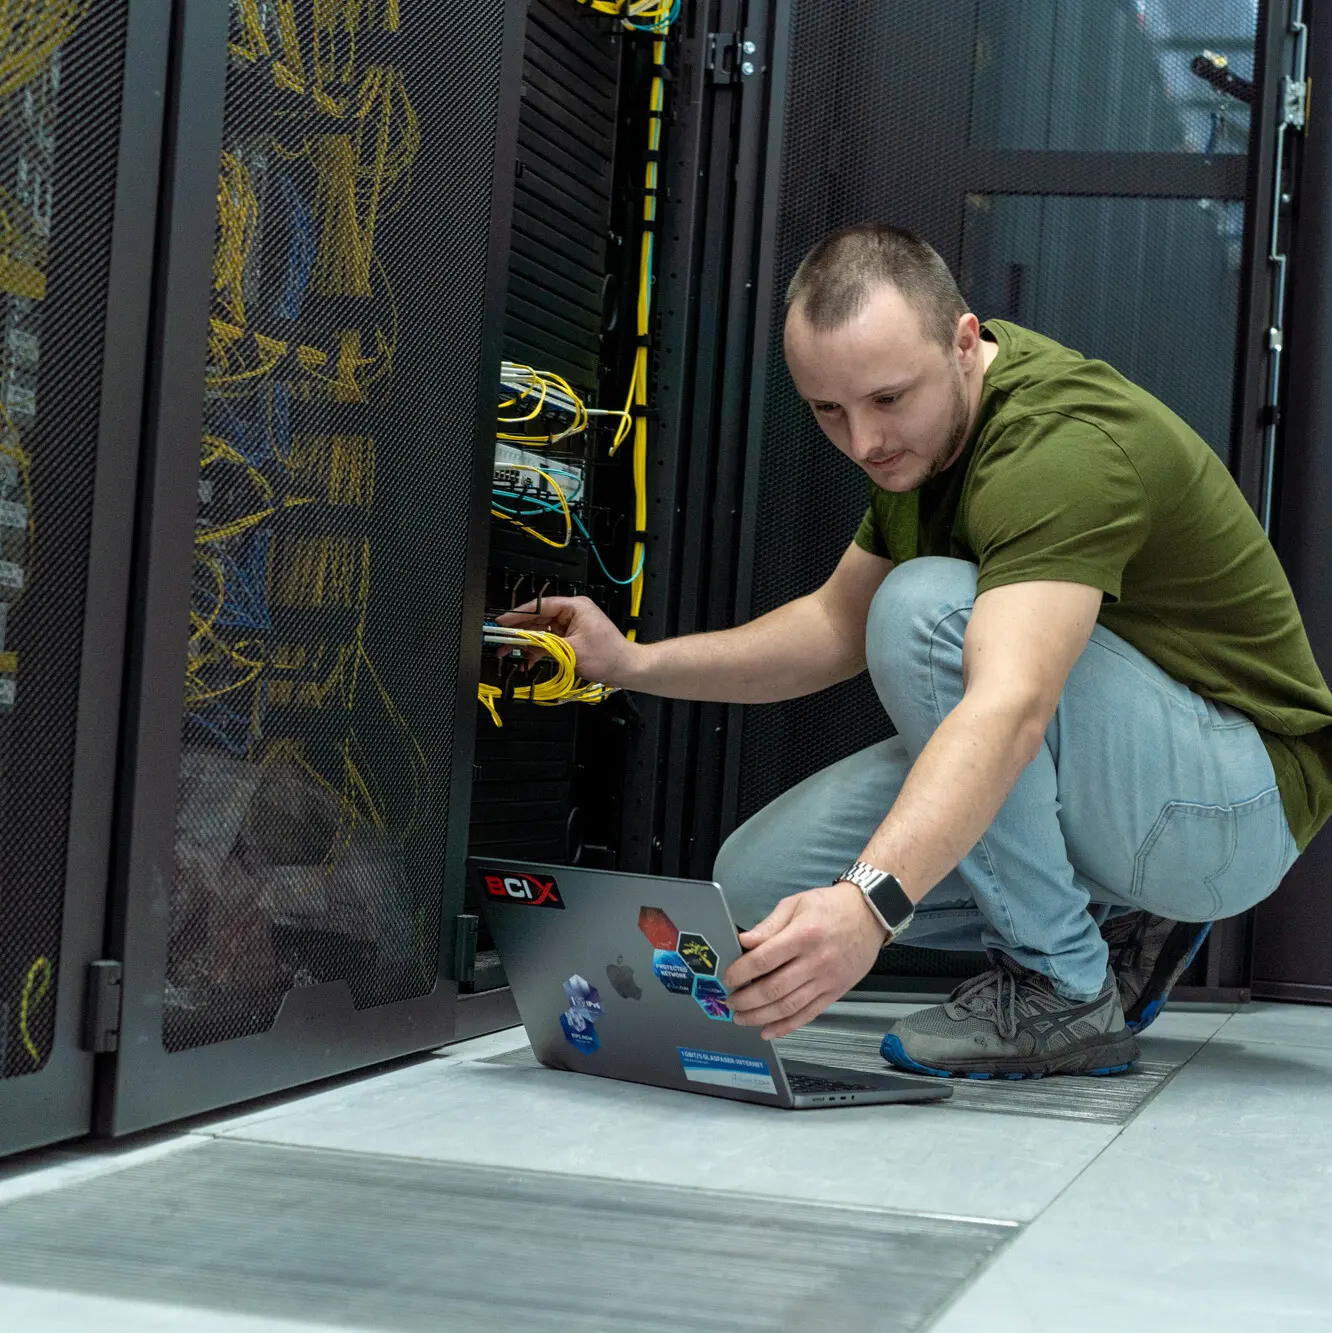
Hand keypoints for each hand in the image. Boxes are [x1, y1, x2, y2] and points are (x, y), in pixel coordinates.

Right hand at [496, 595, 638, 684]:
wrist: (625, 669)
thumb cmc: (607, 656)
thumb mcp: (571, 651)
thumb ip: (544, 646)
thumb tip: (522, 644)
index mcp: (575, 607)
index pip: (540, 606)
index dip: (518, 614)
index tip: (502, 621)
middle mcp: (572, 613)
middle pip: (538, 619)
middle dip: (520, 632)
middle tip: (502, 640)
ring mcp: (571, 626)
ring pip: (542, 632)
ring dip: (527, 643)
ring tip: (509, 652)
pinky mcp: (571, 639)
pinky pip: (549, 642)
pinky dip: (538, 651)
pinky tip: (527, 660)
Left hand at [722, 883, 887, 1038]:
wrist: (870, 915)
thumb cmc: (832, 906)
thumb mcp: (796, 903)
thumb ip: (769, 925)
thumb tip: (744, 941)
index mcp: (803, 935)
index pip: (764, 960)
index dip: (741, 972)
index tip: (728, 978)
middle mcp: (816, 961)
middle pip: (774, 988)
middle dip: (746, 1000)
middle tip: (730, 1001)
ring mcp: (827, 980)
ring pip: (789, 1006)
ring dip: (761, 1017)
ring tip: (741, 1018)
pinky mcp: (835, 992)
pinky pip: (808, 1014)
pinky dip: (786, 1026)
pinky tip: (768, 1030)